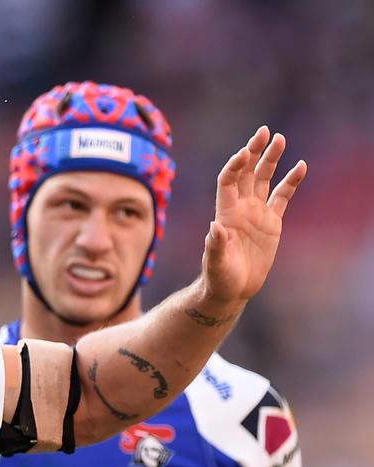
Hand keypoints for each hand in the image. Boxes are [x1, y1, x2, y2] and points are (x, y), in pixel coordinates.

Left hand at [201, 126, 306, 305]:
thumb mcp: (215, 263)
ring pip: (264, 179)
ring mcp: (256, 212)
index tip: (245, 152)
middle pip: (247, 173)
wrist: (232, 288)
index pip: (228, 181)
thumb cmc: (219, 277)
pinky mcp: (271, 222)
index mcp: (225, 212)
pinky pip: (282, 196)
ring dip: (271, 159)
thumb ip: (214, 246)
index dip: (235, 166)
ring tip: (280, 139)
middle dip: (254, 152)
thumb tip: (213, 227)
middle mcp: (240, 207)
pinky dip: (291, 181)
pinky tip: (300, 166)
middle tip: (264, 132)